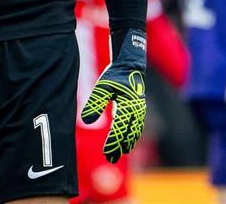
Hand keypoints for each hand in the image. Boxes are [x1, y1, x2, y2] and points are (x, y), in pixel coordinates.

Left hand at [80, 28, 146, 163]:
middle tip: (110, 159)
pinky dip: (132, 137)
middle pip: (128, 134)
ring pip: (134, 132)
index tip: (106, 153)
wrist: (130, 65)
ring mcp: (139, 110)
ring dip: (126, 144)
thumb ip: (95, 103)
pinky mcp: (139, 109)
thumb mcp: (102, 87)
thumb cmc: (114, 76)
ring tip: (117, 154)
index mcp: (127, 105)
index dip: (113, 142)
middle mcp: (135, 110)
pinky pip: (137, 127)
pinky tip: (127, 143)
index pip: (119, 129)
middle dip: (119, 147)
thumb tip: (86, 121)